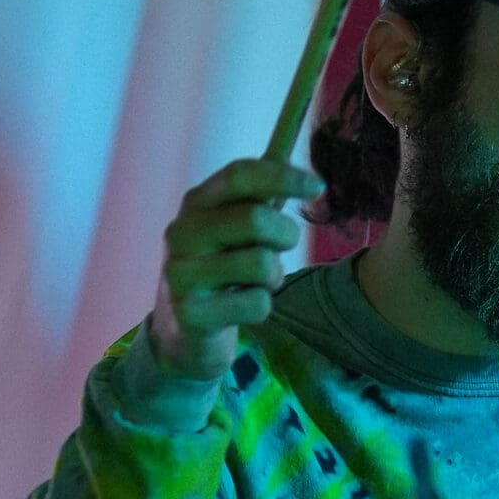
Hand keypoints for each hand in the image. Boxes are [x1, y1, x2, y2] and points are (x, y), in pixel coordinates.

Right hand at [151, 158, 324, 379]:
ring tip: (256, 283)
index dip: (283, 176)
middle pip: (256, 219)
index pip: (239, 175)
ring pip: (262, 264)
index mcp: (194, 204)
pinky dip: (261, 307)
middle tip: (282, 248)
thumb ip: (258, 199)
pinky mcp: (192, 313)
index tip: (318, 185)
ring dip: (274, 277)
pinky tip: (240, 309)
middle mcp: (181, 233)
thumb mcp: (232, 230)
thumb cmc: (221, 271)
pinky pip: (258, 304)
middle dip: (285, 234)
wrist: (181, 331)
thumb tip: (298, 167)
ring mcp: (181, 274)